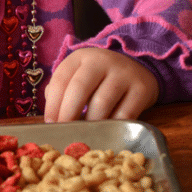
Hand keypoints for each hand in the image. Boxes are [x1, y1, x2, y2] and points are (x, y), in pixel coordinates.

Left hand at [44, 47, 159, 122]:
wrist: (137, 68)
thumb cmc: (98, 78)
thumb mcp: (78, 75)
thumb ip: (62, 90)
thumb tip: (52, 116)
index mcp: (80, 57)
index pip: (61, 79)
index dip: (53, 104)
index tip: (50, 123)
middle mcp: (101, 61)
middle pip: (79, 89)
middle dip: (68, 114)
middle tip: (65, 132)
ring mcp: (123, 74)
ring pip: (101, 103)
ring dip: (90, 123)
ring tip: (84, 134)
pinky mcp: (142, 89)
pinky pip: (124, 114)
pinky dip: (112, 126)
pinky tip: (106, 132)